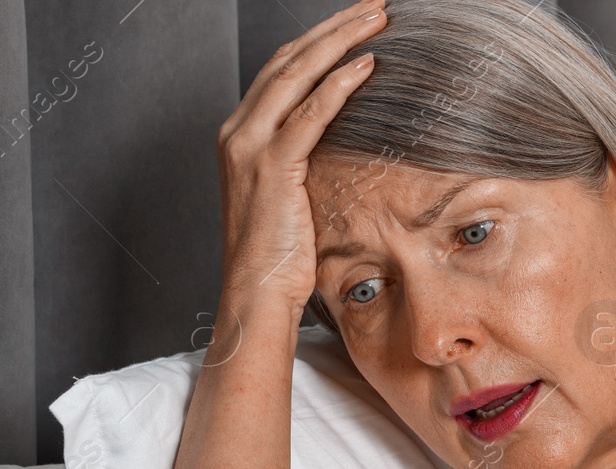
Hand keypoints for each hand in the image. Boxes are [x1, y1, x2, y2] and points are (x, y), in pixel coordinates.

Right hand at [216, 0, 385, 315]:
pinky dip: (339, 85)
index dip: (318, 41)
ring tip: (377, 22)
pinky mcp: (272, 167)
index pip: (280, 70)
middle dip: (333, 28)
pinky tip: (366, 66)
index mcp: (239, 135)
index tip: (355, 24)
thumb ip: (302, 160)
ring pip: (298, 74)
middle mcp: (238, 132)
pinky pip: (310, 113)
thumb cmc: (278, 256)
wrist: (256, 293)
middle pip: (288, 59)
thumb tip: (342, 140)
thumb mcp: (289, 196)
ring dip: (341, 42)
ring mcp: (251, 147)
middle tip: (374, 7)